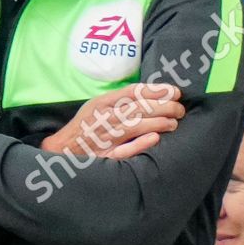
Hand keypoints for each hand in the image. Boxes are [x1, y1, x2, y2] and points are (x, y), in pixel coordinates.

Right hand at [40, 82, 183, 160]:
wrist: (63, 149)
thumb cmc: (84, 126)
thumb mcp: (97, 105)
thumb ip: (119, 100)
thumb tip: (149, 95)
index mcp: (103, 102)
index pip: (134, 92)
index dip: (157, 90)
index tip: (175, 92)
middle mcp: (105, 116)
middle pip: (140, 107)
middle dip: (164, 106)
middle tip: (180, 109)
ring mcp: (106, 135)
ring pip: (136, 125)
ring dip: (159, 122)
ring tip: (174, 123)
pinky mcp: (107, 154)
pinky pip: (125, 148)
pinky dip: (141, 142)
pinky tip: (156, 138)